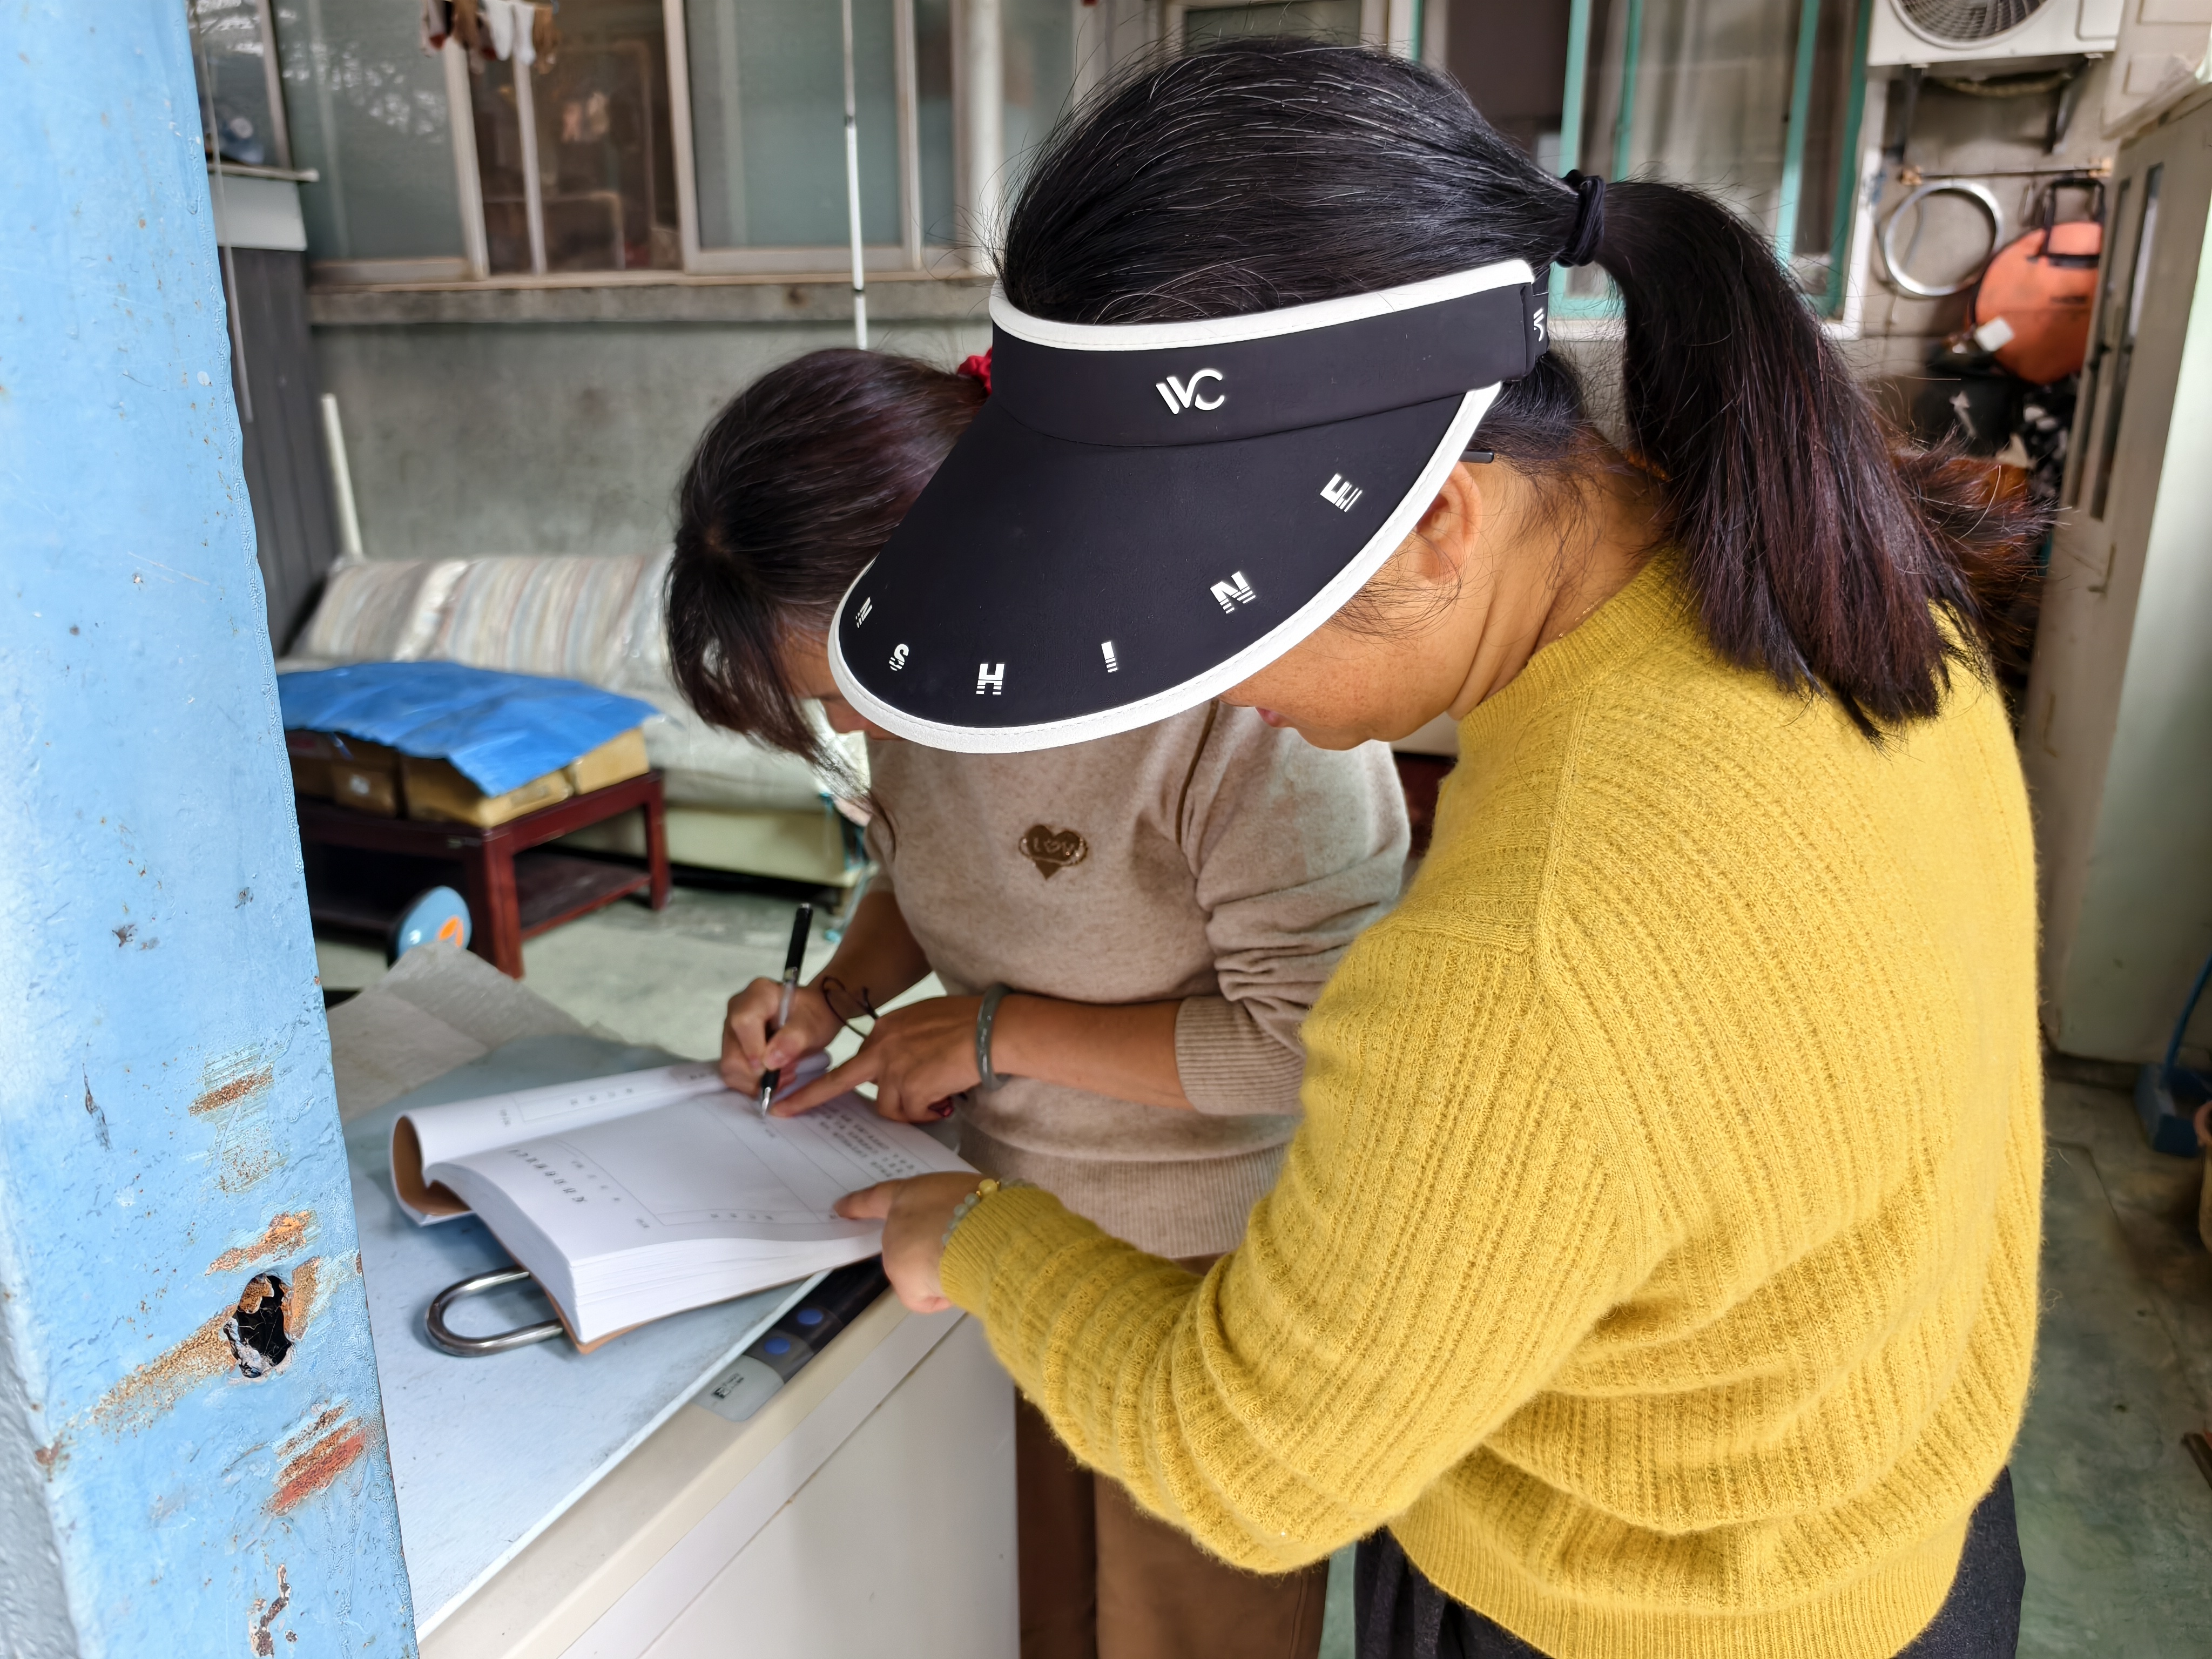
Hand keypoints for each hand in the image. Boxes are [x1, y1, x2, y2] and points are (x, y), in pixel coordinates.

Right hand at [720, 978, 841, 1092]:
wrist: (812, 1017)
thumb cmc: (815, 1016)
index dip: (754, 1049)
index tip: (773, 1066)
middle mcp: (737, 1009)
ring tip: (782, 1074)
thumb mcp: (813, 1025)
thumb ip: (794, 1040)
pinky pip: (732, 1074)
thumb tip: (770, 1061)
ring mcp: (731, 1029)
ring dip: (757, 1080)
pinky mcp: (731, 1047)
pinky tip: (773, 1076)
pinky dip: (752, 1083)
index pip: (743, 1022)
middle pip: (733, 1052)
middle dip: (759, 1072)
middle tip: (787, 1073)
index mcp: (758, 994)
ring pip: (730, 1067)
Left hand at [773, 995, 984, 1122]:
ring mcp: (895, 1066)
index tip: (791, 1095)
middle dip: (809, 1098)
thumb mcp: (924, 1023)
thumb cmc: (970, 1023)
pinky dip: (929, 1112)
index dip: (825, 1082)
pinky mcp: (911, 1085)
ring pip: (888, 1106)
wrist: (992, 1027)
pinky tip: (946, 1099)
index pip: (850, 1061)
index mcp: (885, 1030)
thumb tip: (904, 1069)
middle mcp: (883, 1046)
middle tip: (782, 1112)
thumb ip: (903, 1043)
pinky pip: (912, 1113)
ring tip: (938, 1097)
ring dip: (911, 1109)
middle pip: (842, 1081)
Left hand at [835, 1173, 976, 1311]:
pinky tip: (955, 1288)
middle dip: (925, 1245)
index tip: (840, 1208)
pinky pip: (922, 1298)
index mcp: (908, 1194)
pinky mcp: (905, 1283)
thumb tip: (960, 1222)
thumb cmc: (981, 1205)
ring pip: (916, 1269)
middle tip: (958, 1243)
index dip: (859, 1204)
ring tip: (966, 1261)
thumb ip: (951, 1204)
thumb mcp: (965, 1192)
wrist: (982, 1232)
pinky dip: (938, 1298)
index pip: (877, 1198)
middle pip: (903, 1239)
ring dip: (937, 1268)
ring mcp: (896, 1254)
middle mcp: (896, 1223)